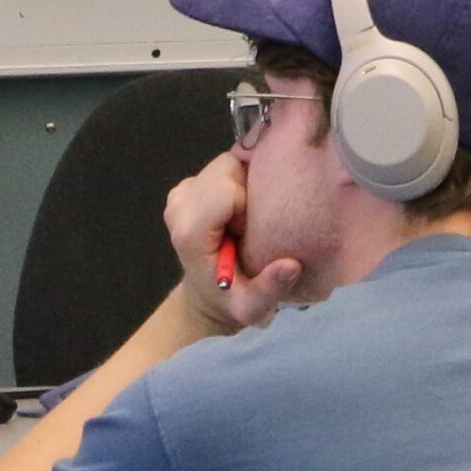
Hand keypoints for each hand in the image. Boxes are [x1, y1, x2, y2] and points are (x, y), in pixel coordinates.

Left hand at [165, 151, 300, 331]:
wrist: (206, 296)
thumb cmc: (231, 300)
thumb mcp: (253, 307)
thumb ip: (270, 287)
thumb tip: (291, 265)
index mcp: (190, 233)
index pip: (227, 189)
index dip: (249, 202)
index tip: (254, 228)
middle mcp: (180, 207)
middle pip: (226, 168)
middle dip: (249, 186)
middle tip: (255, 219)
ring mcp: (180, 195)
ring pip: (224, 163)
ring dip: (244, 182)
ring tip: (249, 214)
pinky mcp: (185, 188)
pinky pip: (220, 167)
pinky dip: (236, 180)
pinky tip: (240, 206)